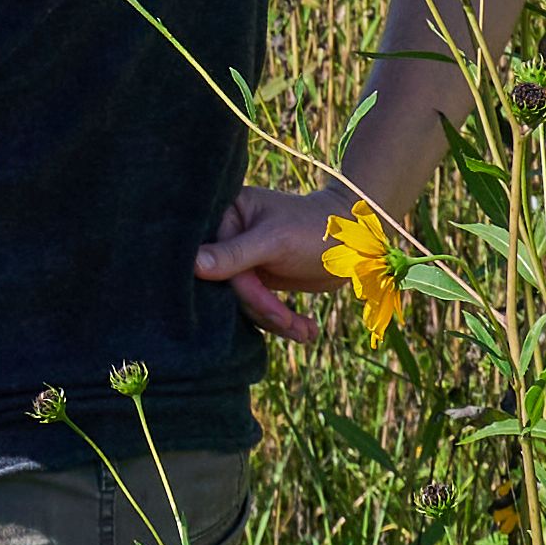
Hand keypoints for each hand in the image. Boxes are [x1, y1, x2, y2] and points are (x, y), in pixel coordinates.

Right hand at [191, 181, 354, 341]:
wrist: (354, 241)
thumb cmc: (315, 228)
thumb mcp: (275, 241)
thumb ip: (233, 254)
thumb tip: (191, 265)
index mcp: (227, 213)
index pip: (217, 260)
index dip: (241, 289)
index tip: (269, 310)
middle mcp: (229, 235)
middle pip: (229, 285)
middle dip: (263, 310)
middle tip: (291, 324)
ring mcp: (243, 259)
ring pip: (245, 301)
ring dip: (276, 321)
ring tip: (305, 331)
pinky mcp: (258, 279)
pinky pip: (258, 307)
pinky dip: (282, 321)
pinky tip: (305, 330)